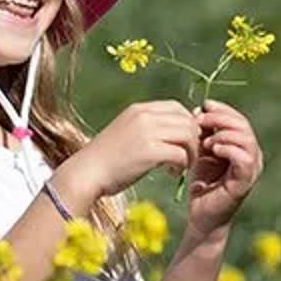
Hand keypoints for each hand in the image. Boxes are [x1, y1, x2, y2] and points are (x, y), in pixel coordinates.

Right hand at [69, 101, 200, 200]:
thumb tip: (179, 131)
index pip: (177, 107)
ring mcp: (146, 132)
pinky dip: (183, 165)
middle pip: (187, 120)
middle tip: (186, 156)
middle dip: (194, 139)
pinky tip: (171, 173)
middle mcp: (143, 115)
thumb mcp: (128, 132)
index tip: (183, 142)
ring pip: (188, 135)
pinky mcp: (150, 151)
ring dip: (191, 152)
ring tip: (180, 165)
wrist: (87, 172)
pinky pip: (181, 154)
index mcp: (138, 109)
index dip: (187, 123)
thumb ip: (150, 127)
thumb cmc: (107, 158)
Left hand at [186, 99, 262, 238]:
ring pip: (246, 140)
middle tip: (200, 119)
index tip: (203, 105)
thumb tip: (198, 110)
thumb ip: (202, 132)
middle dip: (220, 118)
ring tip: (205, 139)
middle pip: (243, 126)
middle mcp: (252, 155)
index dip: (222, 109)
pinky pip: (244, 159)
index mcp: (242, 146)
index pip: (238, 119)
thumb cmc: (201, 182)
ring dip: (223, 133)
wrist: (201, 214)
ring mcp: (251, 169)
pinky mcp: (245, 181)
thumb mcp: (199, 151)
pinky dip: (229, 149)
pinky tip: (212, 149)